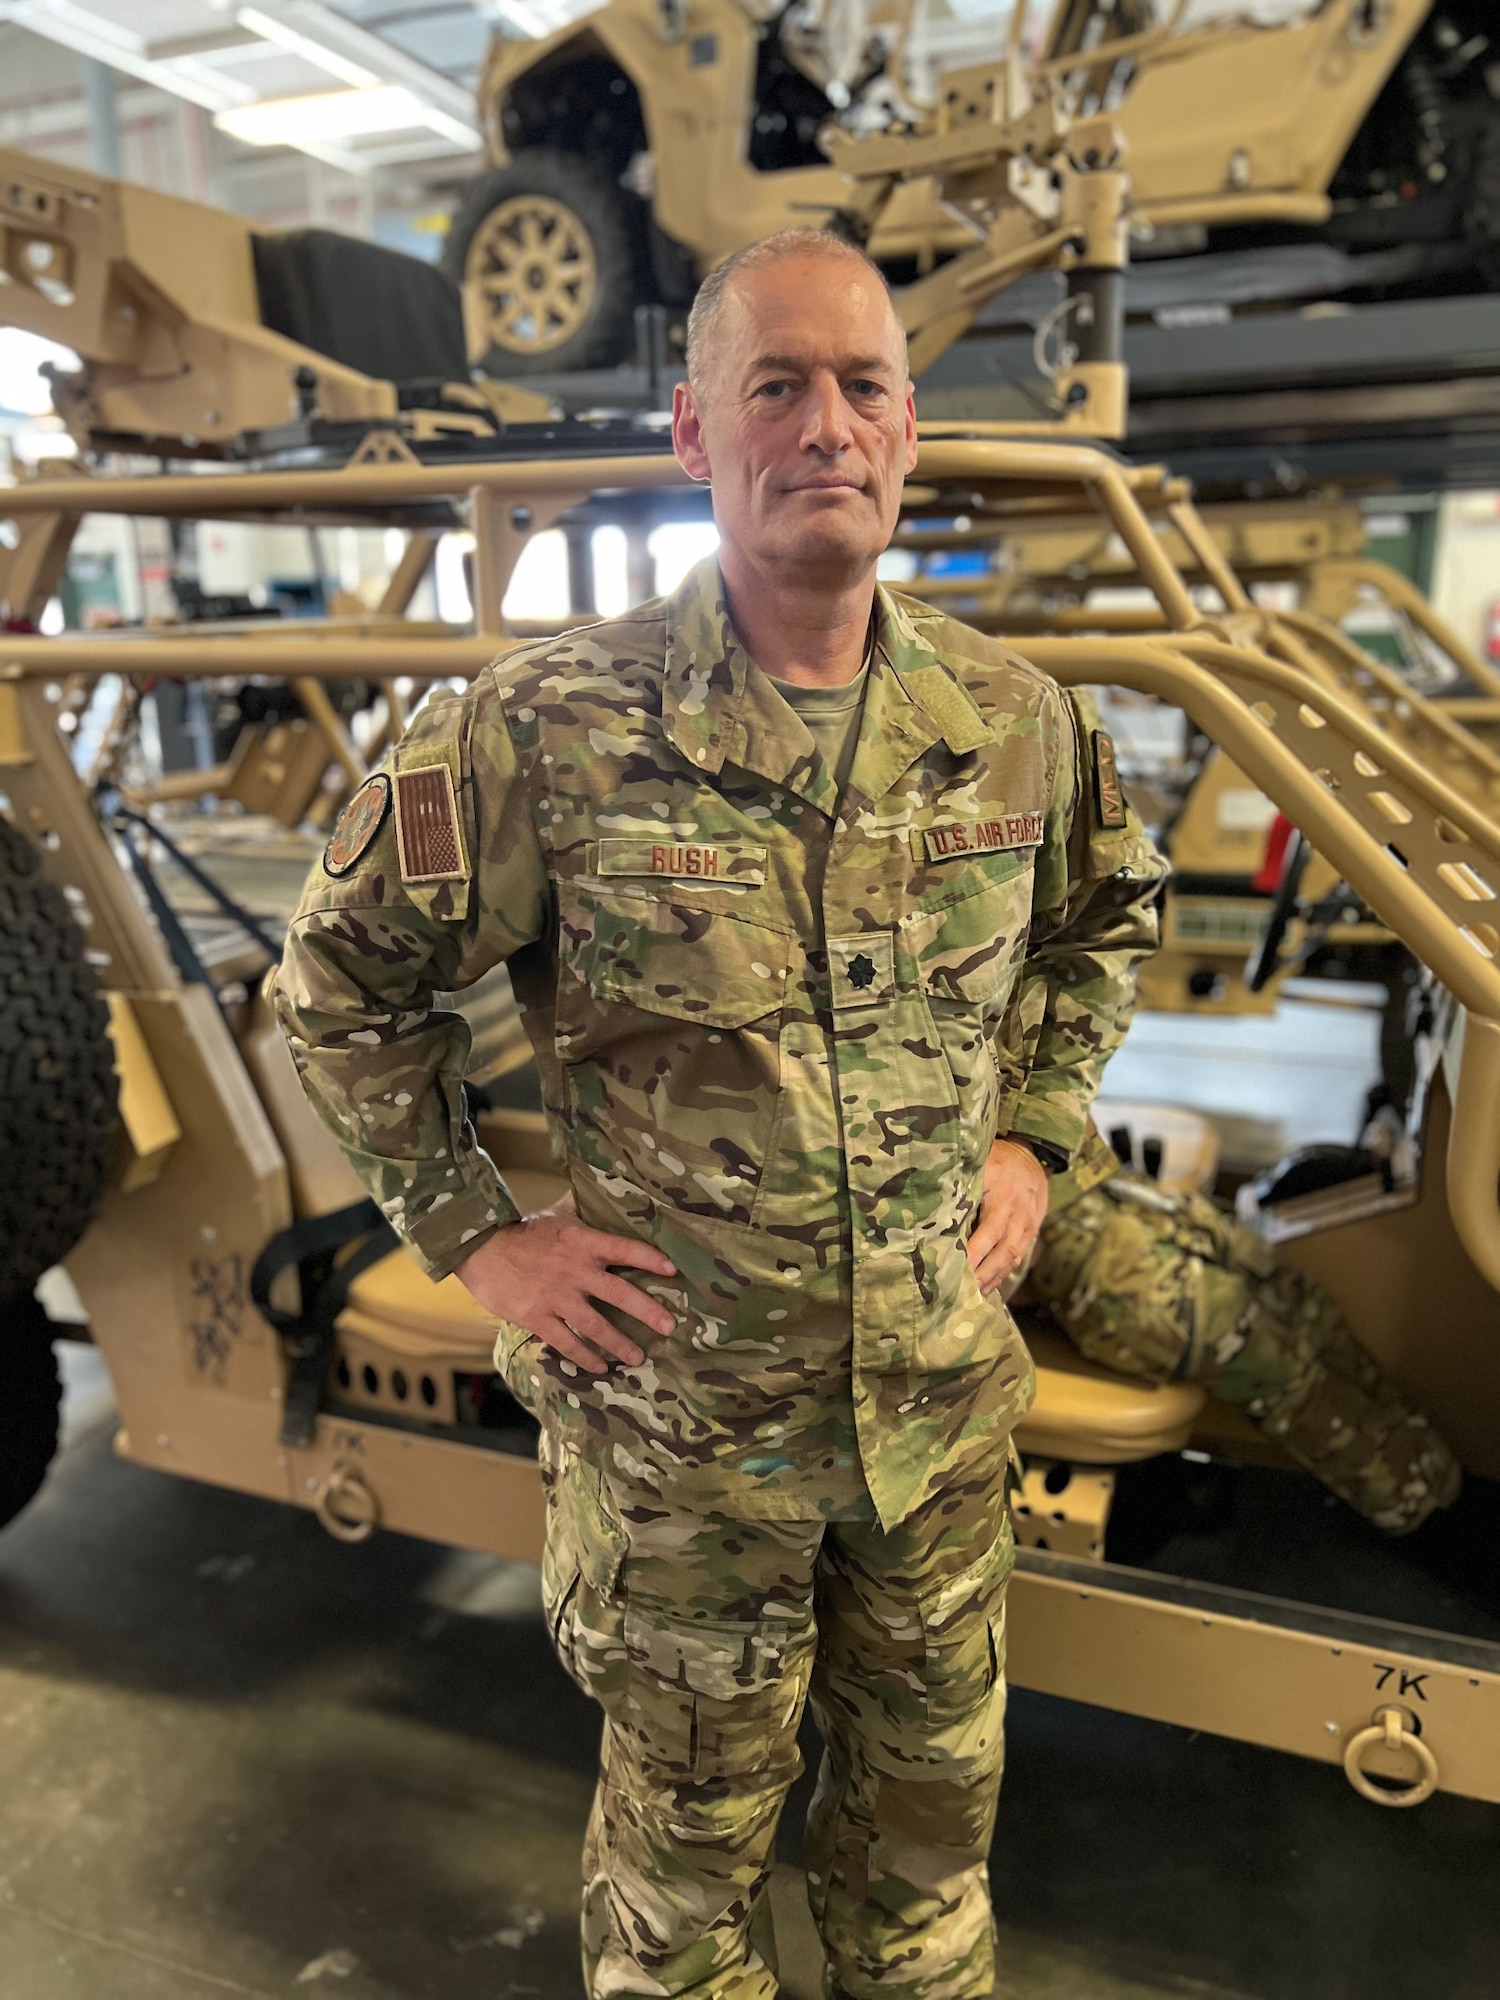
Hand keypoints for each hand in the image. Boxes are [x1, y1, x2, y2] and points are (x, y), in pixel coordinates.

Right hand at [456, 1212, 676, 1375]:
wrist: (480, 1250)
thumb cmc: (523, 1232)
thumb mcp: (557, 1215)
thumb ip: (584, 1212)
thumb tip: (605, 1191)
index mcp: (582, 1243)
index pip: (624, 1249)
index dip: (649, 1258)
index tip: (673, 1270)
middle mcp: (574, 1271)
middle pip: (619, 1293)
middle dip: (648, 1311)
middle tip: (669, 1326)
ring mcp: (556, 1297)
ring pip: (596, 1325)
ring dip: (619, 1344)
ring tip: (637, 1357)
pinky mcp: (537, 1317)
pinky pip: (567, 1342)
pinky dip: (585, 1357)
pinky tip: (599, 1367)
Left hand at [967, 1138, 1050, 1296]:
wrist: (1032, 1156)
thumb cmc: (997, 1159)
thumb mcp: (980, 1162)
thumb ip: (963, 1181)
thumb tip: (934, 1202)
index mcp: (1002, 1194)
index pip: (989, 1230)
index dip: (975, 1251)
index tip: (956, 1268)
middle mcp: (1018, 1212)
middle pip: (1003, 1248)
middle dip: (984, 1272)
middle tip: (964, 1291)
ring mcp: (1028, 1223)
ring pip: (1012, 1255)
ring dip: (994, 1277)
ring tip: (975, 1294)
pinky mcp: (1031, 1230)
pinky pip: (1019, 1255)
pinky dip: (1004, 1272)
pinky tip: (989, 1285)